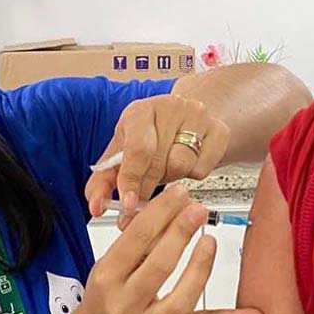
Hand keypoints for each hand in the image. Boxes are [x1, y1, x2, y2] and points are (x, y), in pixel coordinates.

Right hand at [72, 186, 263, 313]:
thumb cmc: (106, 293)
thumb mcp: (108, 262)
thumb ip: (136, 238)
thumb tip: (169, 208)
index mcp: (106, 279)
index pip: (135, 240)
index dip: (159, 214)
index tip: (179, 194)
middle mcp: (127, 305)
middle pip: (159, 267)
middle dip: (181, 234)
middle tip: (197, 209)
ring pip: (182, 299)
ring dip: (200, 268)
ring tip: (210, 240)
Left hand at [85, 94, 229, 227]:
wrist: (184, 119)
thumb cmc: (148, 136)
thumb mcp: (121, 152)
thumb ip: (104, 180)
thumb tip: (95, 205)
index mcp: (140, 111)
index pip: (137, 149)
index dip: (131, 179)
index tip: (128, 203)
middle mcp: (170, 107)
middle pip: (159, 162)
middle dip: (147, 187)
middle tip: (140, 200)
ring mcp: (198, 116)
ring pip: (182, 167)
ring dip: (169, 178)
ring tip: (164, 170)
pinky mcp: (219, 130)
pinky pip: (202, 170)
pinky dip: (191, 176)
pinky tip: (185, 164)